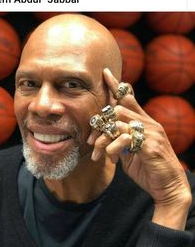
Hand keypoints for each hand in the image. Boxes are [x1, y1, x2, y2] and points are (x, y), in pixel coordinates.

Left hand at [88, 68, 191, 228]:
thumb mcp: (131, 151)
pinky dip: (112, 148)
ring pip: (118, 122)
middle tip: (91, 141)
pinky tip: (111, 158)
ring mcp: (151, 133)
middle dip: (100, 124)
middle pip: (118, 109)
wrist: (168, 186)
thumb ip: (120, 139)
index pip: (129, 98)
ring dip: (103, 138)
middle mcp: (149, 123)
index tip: (105, 72)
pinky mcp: (151, 146)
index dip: (116, 85)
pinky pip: (125, 139)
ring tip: (98, 153)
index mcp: (145, 122)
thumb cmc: (148, 168)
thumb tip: (105, 134)